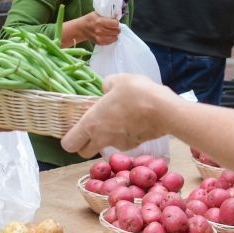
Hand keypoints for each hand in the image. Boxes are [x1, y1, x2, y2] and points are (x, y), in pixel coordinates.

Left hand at [60, 74, 180, 157]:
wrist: (165, 110)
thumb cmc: (136, 93)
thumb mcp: (116, 80)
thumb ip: (105, 86)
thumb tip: (105, 90)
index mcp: (91, 124)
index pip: (69, 145)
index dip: (69, 139)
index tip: (75, 129)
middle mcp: (102, 139)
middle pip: (84, 152)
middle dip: (85, 143)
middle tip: (93, 127)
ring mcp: (119, 145)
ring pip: (106, 146)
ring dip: (108, 136)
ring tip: (119, 117)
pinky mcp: (134, 146)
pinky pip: (123, 142)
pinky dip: (125, 134)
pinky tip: (134, 119)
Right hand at [71, 12, 120, 45]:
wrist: (81, 28)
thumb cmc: (90, 19)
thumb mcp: (97, 13)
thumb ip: (106, 15)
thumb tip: (117, 17)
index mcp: (99, 21)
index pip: (115, 24)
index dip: (116, 22)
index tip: (114, 21)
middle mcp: (100, 30)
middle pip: (116, 31)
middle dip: (116, 28)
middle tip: (114, 26)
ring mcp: (99, 38)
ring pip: (115, 37)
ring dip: (114, 34)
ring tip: (111, 31)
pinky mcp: (99, 42)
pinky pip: (110, 42)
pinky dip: (111, 39)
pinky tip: (108, 35)